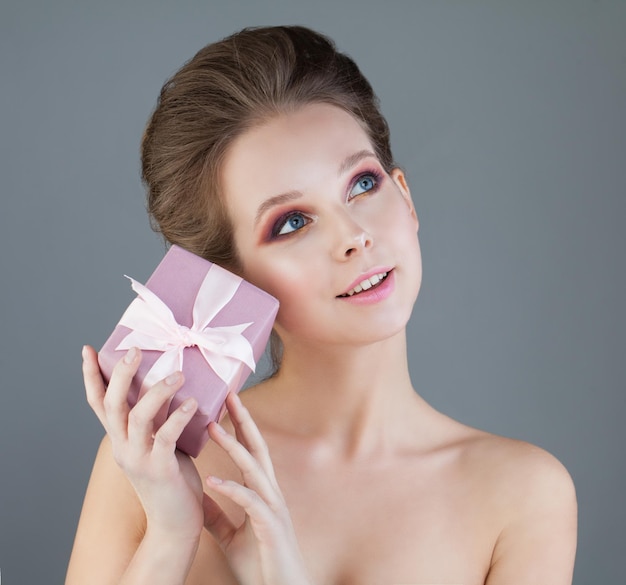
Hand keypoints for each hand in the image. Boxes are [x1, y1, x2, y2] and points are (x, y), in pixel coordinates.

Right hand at [82, 345, 205, 542]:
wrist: (175, 525)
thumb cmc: (173, 480)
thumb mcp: (161, 444)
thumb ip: (159, 420)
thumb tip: (173, 384)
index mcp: (120, 439)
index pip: (98, 404)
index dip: (90, 377)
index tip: (88, 350)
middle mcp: (122, 447)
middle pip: (112, 404)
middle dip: (120, 374)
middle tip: (135, 350)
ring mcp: (138, 459)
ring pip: (137, 417)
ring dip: (156, 391)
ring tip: (177, 373)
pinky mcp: (159, 469)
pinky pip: (164, 437)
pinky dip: (177, 417)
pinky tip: (191, 403)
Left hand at [203, 393, 311, 584]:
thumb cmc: (260, 565)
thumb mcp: (229, 535)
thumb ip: (216, 512)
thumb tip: (197, 492)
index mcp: (261, 493)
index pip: (250, 451)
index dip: (239, 427)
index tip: (224, 404)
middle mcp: (269, 494)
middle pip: (257, 449)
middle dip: (243, 422)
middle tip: (229, 395)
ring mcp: (272, 509)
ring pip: (255, 469)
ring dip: (235, 447)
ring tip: (213, 429)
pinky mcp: (270, 528)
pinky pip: (250, 503)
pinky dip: (232, 490)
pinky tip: (213, 481)